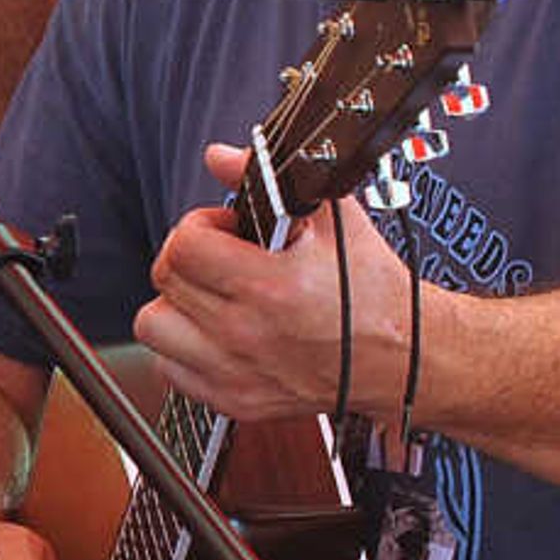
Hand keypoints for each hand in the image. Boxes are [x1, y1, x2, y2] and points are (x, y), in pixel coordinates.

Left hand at [137, 142, 407, 426]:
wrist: (405, 358)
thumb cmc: (373, 291)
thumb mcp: (335, 220)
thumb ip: (271, 182)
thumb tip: (221, 157)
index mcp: (270, 287)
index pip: (185, 244)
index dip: (201, 225)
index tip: (224, 229)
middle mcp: (246, 333)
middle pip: (165, 279)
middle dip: (188, 257)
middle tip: (220, 257)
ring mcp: (237, 372)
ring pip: (153, 325)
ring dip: (176, 304)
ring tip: (211, 297)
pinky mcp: (236, 401)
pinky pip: (170, 369)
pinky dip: (183, 349)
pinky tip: (215, 334)